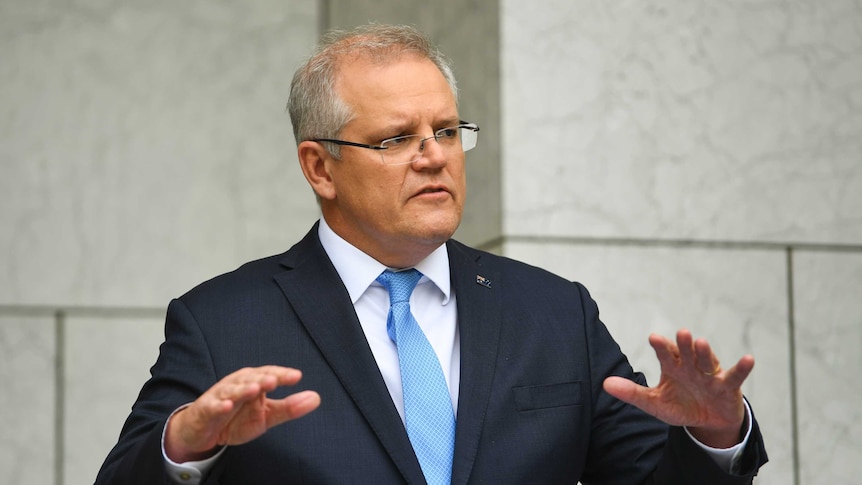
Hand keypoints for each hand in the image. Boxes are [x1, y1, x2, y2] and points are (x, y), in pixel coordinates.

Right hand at [164, 366, 320, 462]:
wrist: (204, 431)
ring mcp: (221, 395)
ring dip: (243, 389)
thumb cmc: (236, 418)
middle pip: (250, 378)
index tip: (296, 377)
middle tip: (274, 380)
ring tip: (255, 389)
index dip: (282, 375)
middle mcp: (237, 384)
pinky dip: (219, 405)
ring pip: (232, 389)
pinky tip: (227, 406)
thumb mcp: (266, 415)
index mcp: (253, 382)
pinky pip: (213, 406)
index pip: (269, 374)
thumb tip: (316, 398)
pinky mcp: (206, 409)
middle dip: (262, 378)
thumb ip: (289, 408)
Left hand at [603, 329, 753, 448]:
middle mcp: (691, 366)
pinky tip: (749, 359)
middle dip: (683, 345)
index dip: (662, 346)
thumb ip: (632, 393)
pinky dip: (742, 368)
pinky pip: (735, 376)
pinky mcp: (728, 386)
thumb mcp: (655, 403)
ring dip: (704, 352)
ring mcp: (710, 375)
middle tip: (681, 333)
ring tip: (700, 342)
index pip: (666, 354)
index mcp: (673, 367)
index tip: (654, 337)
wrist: (707, 421)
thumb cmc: (680, 405)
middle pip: (686, 353)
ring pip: (707, 361)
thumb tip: (604, 383)